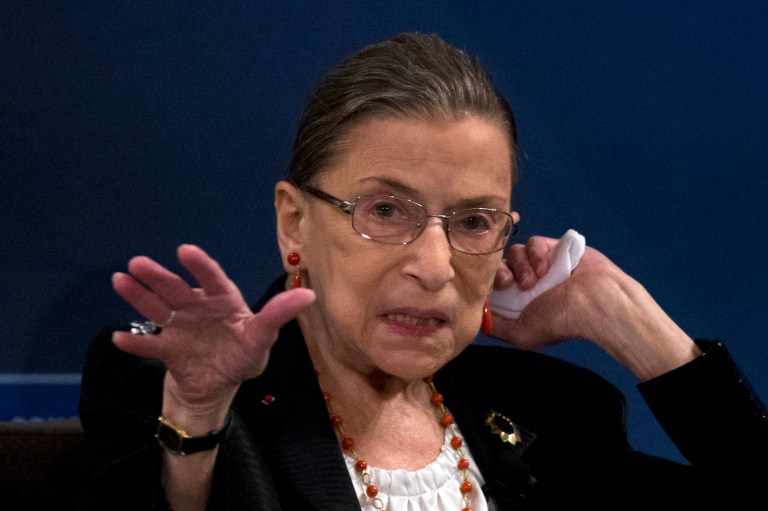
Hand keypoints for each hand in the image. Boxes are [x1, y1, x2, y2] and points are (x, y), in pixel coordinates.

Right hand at [111, 244, 314, 411]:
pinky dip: (135, 342)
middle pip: (176, 290)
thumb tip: (309, 293)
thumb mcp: (263, 338)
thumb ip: (279, 315)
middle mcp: (196, 308)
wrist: (217, 386)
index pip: (212, 279)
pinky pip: (149, 344)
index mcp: (222, 301)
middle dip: (157, 276)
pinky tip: (119, 337)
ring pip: (156, 308)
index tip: (185, 250)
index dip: (200, 266)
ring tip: (120, 280)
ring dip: (138, 296)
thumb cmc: (243, 355)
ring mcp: (178, 327)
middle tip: (137, 262)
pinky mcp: (166, 349)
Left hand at [489, 235, 613, 349]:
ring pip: (513, 252)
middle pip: (498, 265)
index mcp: (518, 301)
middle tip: (511, 283)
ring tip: (536, 280)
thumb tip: (478, 316)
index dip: (488, 284)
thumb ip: (496, 326)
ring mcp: (539, 263)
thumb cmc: (560, 321)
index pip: (491, 285)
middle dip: (500, 273)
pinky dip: (536, 253)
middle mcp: (526, 281)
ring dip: (522, 266)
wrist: (594, 302)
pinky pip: (532, 241)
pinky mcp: (552, 247)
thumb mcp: (522, 334)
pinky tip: (546, 267)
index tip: (493, 290)